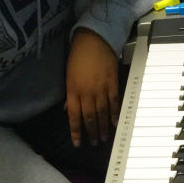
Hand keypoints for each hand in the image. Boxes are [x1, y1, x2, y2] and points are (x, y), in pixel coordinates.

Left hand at [66, 29, 119, 147]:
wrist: (94, 40)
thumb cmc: (78, 56)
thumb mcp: (68, 76)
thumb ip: (70, 95)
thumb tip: (69, 110)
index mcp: (73, 90)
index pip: (74, 116)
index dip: (76, 131)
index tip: (78, 143)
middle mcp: (87, 92)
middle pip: (89, 117)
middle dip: (92, 132)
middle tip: (95, 143)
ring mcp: (101, 88)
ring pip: (102, 113)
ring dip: (103, 127)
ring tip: (104, 138)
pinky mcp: (112, 83)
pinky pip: (114, 102)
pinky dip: (115, 114)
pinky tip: (115, 123)